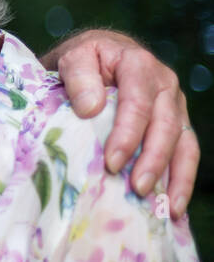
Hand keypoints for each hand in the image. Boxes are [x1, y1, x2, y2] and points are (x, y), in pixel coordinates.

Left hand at [44, 29, 198, 216]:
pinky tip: (174, 205)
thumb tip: (90, 108)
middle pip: (164, 126)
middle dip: (152, 160)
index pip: (137, 104)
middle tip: (136, 188)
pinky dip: (183, 178)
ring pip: (183, 142)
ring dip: (175, 176)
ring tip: (166, 207)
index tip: (112, 162)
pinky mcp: (178, 121)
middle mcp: (164, 83)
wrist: (98, 53)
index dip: (127, 135)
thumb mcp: (73, 57)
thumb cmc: (82, 59)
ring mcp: (174, 104)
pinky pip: (187, 151)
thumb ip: (79, 77)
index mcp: (138, 65)